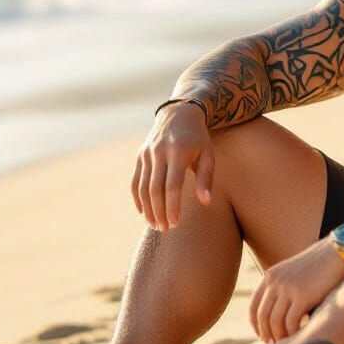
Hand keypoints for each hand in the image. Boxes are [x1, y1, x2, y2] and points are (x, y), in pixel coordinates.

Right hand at [131, 102, 214, 231]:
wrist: (179, 114)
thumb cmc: (198, 139)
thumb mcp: (208, 155)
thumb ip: (206, 179)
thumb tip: (206, 202)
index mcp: (178, 152)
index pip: (172, 185)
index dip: (172, 206)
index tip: (176, 223)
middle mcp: (159, 152)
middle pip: (155, 189)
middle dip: (159, 211)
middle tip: (165, 229)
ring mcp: (147, 153)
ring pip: (143, 187)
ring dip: (148, 209)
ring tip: (156, 225)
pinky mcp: (140, 155)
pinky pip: (136, 181)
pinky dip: (138, 198)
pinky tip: (144, 212)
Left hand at [250, 238, 343, 343]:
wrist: (337, 253)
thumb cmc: (318, 267)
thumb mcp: (293, 274)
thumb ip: (282, 290)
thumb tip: (276, 318)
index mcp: (270, 276)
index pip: (254, 306)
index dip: (256, 325)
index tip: (263, 336)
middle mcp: (275, 282)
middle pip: (263, 316)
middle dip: (267, 334)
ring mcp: (287, 288)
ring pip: (275, 322)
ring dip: (279, 336)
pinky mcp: (302, 295)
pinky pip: (291, 322)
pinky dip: (293, 333)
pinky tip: (300, 336)